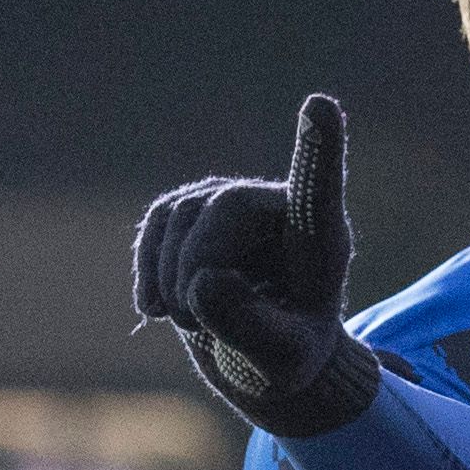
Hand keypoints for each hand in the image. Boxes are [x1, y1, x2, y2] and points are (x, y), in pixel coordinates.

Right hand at [132, 91, 382, 439]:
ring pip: (181, 216)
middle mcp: (277, 205)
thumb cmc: (289, 357)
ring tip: (193, 324)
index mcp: (319, 237)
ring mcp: (230, 203)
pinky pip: (155, 226)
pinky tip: (156, 310)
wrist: (262, 356)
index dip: (317, 149)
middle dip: (196, 266)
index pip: (318, 186)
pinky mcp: (191, 213)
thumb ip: (251, 329)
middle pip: (223, 208)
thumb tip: (203, 280)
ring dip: (172, 280)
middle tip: (193, 324)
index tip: (321, 107)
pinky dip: (149, 270)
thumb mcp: (282, 362)